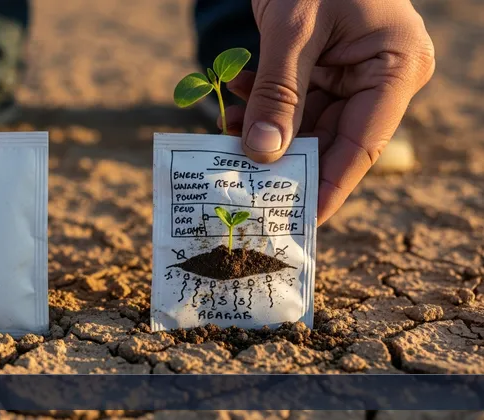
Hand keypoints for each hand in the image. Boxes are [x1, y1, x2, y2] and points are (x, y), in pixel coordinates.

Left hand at [220, 0, 434, 224]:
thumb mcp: (292, 31)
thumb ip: (279, 94)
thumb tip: (262, 155)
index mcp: (395, 67)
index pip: (362, 144)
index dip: (328, 185)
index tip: (301, 221)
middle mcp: (379, 76)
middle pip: (331, 138)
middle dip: (285, 160)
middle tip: (247, 188)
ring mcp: (351, 71)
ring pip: (306, 122)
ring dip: (266, 132)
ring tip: (227, 142)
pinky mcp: (324, 64)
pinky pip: (293, 98)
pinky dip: (263, 104)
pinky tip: (236, 104)